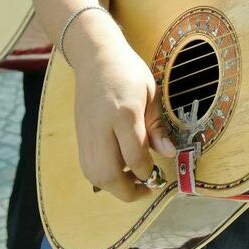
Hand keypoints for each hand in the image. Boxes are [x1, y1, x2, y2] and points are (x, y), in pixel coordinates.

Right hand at [70, 15, 175, 201]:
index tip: (159, 174)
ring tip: (132, 181)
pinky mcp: (79, 136)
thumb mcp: (152, 94)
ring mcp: (87, 133)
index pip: (134, 157)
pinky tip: (117, 170)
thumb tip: (168, 153)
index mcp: (124, 114)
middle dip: (128, 190)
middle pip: (108, 174)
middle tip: (146, 188)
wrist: (95, 57)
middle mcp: (101, 127)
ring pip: (94, 175)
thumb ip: (158, 127)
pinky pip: (87, 167)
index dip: (148, 173)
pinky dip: (102, 176)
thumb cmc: (128, 72)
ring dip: (113, 187)